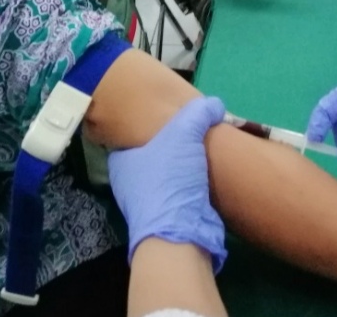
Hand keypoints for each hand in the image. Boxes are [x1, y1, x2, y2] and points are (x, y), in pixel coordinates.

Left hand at [108, 97, 228, 270]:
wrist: (181, 231)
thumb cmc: (170, 178)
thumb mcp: (184, 133)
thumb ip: (199, 113)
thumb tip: (214, 104)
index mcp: (121, 162)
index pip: (129, 137)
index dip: (146, 126)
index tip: (164, 119)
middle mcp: (129, 184)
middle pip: (150, 157)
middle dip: (168, 148)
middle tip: (190, 133)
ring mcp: (148, 205)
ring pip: (166, 177)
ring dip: (181, 169)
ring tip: (201, 152)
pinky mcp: (168, 220)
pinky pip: (179, 195)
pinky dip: (190, 187)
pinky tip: (205, 176)